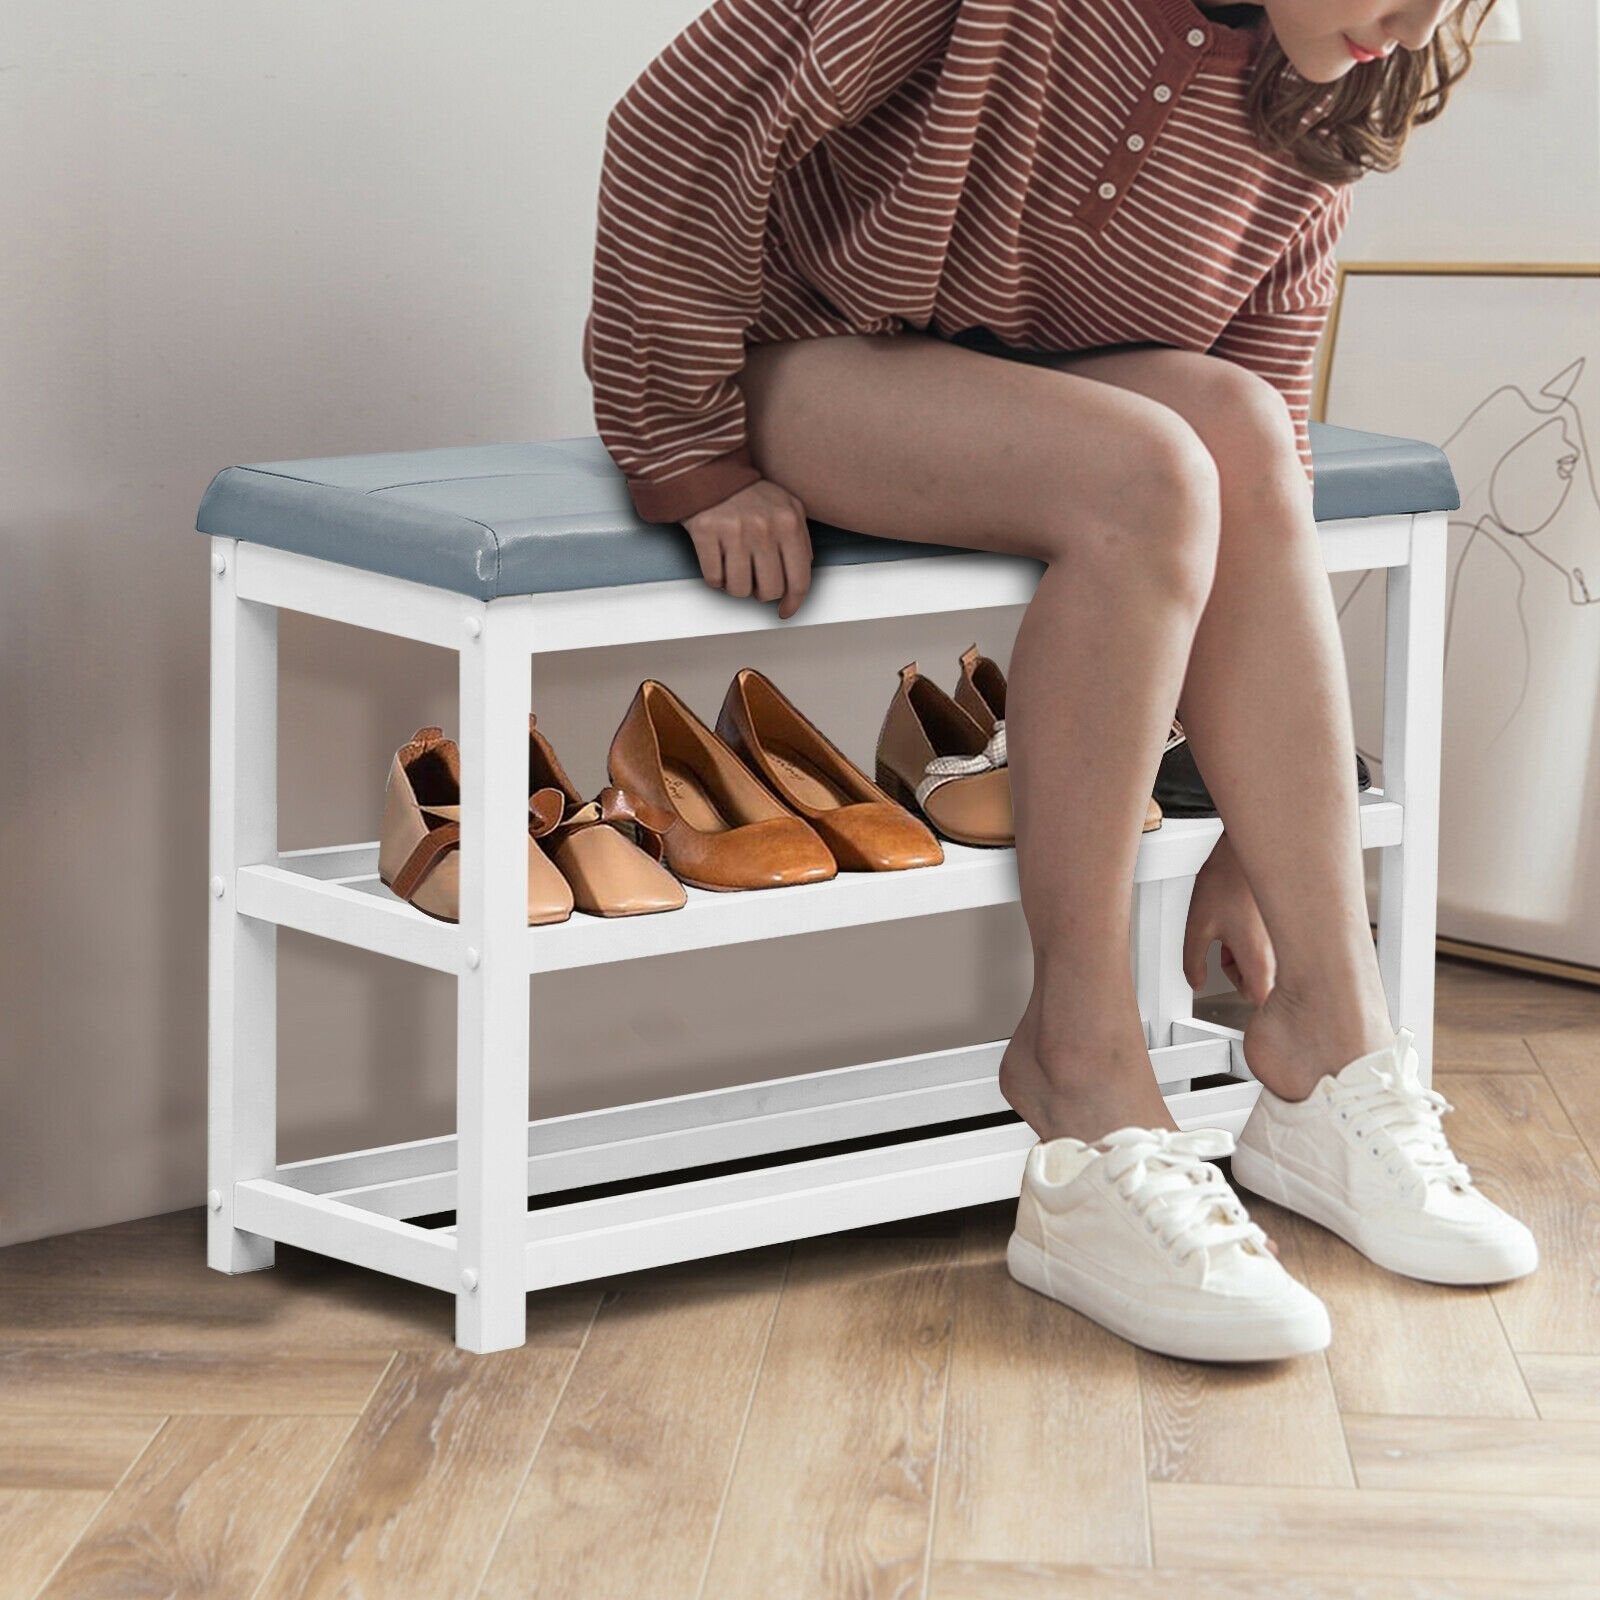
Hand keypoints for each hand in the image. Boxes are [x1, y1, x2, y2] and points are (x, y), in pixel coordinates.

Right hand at [682, 477, 813, 619]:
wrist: (710, 470)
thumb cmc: (749, 494)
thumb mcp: (787, 507)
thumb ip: (801, 539)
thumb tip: (802, 573)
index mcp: (788, 523)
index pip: (799, 579)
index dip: (793, 603)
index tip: (785, 611)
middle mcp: (764, 528)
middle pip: (769, 591)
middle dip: (761, 592)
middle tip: (755, 579)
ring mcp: (734, 531)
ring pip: (739, 590)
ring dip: (736, 586)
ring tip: (735, 568)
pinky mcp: (706, 533)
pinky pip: (713, 579)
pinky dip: (716, 578)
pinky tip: (719, 562)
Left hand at [1182, 832, 1275, 1007]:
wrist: (1245, 849)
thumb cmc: (1227, 881)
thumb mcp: (1197, 925)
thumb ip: (1192, 961)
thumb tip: (1195, 979)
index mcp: (1259, 960)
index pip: (1260, 1003)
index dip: (1246, 1006)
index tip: (1234, 1004)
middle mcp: (1279, 953)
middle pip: (1261, 985)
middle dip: (1239, 975)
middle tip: (1222, 954)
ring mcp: (1285, 939)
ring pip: (1266, 965)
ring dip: (1246, 957)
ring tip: (1228, 932)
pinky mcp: (1284, 925)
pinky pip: (1273, 947)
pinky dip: (1255, 941)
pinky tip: (1240, 920)